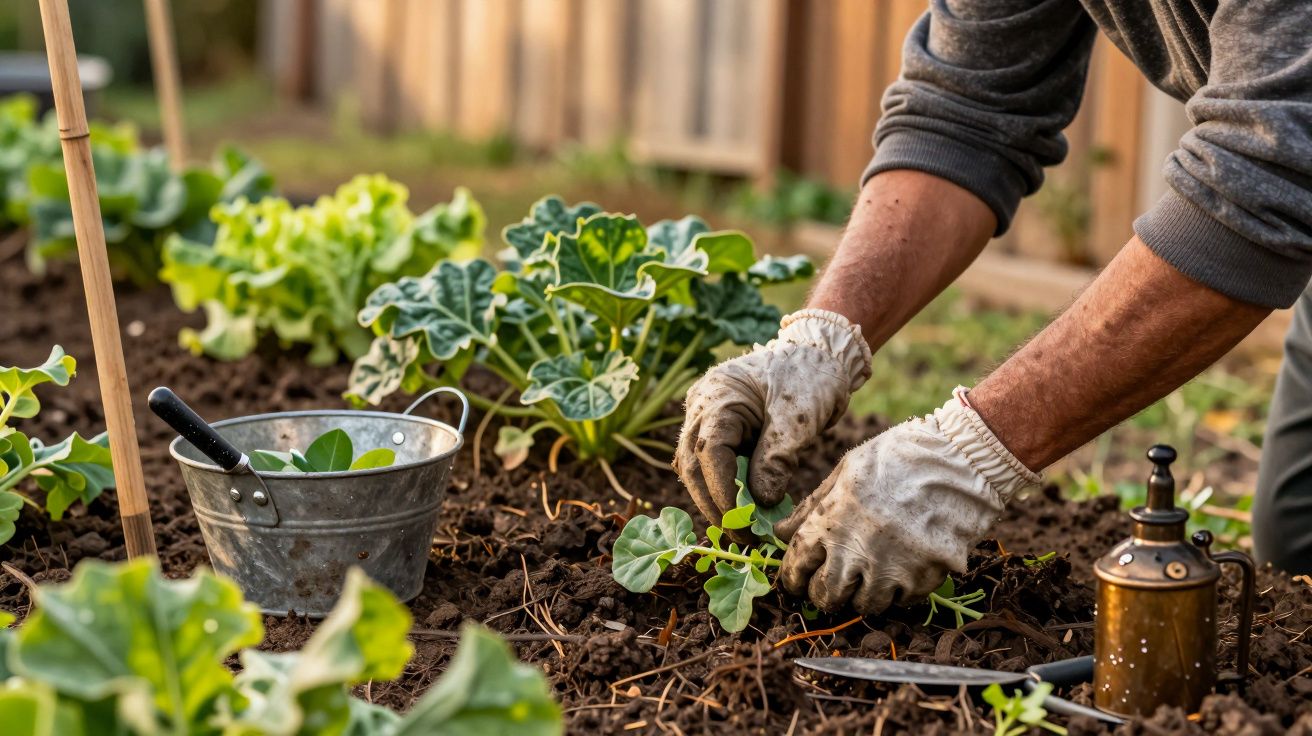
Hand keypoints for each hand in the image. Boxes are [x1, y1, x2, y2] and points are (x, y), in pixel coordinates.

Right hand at [675, 310, 870, 526]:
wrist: (818, 356)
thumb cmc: (810, 376)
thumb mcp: (798, 416)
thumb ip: (777, 457)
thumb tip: (759, 503)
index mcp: (717, 394)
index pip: (709, 451)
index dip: (722, 491)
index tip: (743, 522)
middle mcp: (702, 406)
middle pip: (693, 464)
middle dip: (714, 504)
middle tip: (741, 537)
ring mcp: (706, 418)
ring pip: (697, 469)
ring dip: (716, 501)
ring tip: (742, 531)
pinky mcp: (719, 431)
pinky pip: (711, 466)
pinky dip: (725, 490)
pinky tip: (743, 511)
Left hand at [774, 390, 1040, 613]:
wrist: (960, 461)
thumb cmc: (898, 457)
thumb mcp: (846, 471)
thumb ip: (811, 507)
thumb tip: (779, 533)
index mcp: (830, 522)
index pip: (796, 567)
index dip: (793, 578)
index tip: (797, 579)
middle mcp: (855, 552)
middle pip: (826, 596)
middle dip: (823, 593)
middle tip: (830, 582)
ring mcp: (890, 570)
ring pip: (862, 606)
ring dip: (860, 595)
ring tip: (868, 573)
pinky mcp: (922, 581)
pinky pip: (900, 601)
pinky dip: (896, 592)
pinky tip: (900, 568)